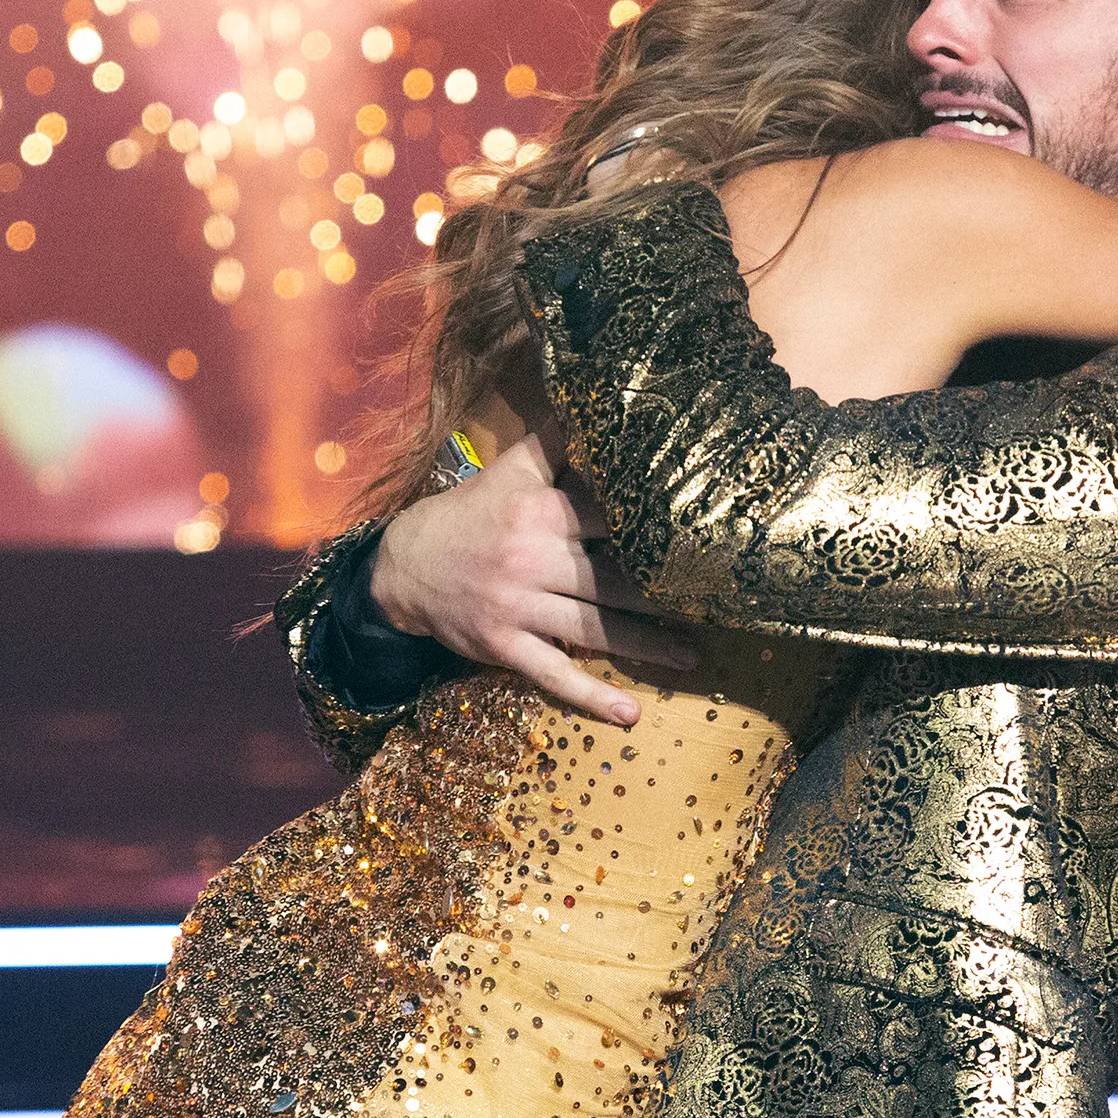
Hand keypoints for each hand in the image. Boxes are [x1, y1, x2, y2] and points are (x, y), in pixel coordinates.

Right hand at [368, 433, 693, 724]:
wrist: (403, 567)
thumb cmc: (470, 515)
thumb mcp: (509, 472)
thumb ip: (555, 444)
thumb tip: (596, 404)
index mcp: (539, 514)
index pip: (608, 520)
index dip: (652, 530)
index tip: (702, 538)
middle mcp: (531, 561)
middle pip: (611, 579)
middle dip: (663, 592)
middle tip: (714, 602)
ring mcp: (517, 609)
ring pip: (593, 629)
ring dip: (646, 645)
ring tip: (692, 654)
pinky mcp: (504, 648)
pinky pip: (553, 675)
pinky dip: (591, 697)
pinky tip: (629, 713)